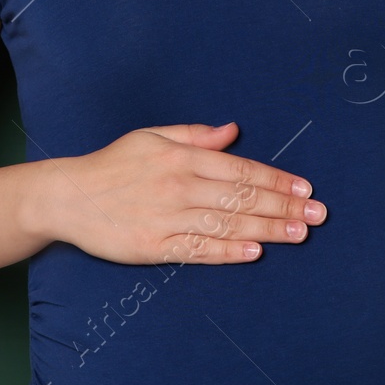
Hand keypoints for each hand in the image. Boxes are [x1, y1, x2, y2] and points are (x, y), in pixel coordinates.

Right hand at [50, 122, 325, 264]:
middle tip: (317, 216)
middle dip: (283, 207)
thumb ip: (195, 135)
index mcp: (180, 156)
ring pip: (225, 225)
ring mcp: (166, 218)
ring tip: (298, 234)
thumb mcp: (151, 136)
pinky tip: (254, 253)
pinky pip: (197, 250)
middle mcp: (178, 186)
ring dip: (266, 231)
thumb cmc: (113, 164)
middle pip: (240, 199)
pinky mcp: (153, 246)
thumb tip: (233, 131)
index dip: (276, 180)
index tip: (306, 189)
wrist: (67, 196)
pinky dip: (227, 252)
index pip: (240, 170)